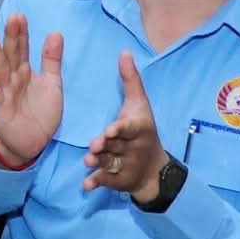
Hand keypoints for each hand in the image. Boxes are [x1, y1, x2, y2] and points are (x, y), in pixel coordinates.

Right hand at [0, 15, 63, 168]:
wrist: (34, 143)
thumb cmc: (41, 113)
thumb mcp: (52, 84)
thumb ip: (52, 60)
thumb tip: (55, 33)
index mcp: (25, 71)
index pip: (22, 48)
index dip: (22, 33)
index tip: (20, 16)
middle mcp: (12, 77)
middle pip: (11, 53)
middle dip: (11, 36)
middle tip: (13, 17)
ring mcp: (4, 90)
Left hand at [83, 51, 167, 203]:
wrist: (153, 168)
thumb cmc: (142, 128)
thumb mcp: (139, 104)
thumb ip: (130, 79)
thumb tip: (124, 52)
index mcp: (139, 129)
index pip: (129, 128)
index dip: (120, 130)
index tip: (111, 130)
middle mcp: (133, 147)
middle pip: (117, 146)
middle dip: (107, 147)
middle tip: (95, 146)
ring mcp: (125, 164)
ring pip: (110, 163)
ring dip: (100, 164)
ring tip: (88, 161)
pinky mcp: (117, 179)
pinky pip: (106, 181)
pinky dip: (97, 183)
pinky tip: (86, 186)